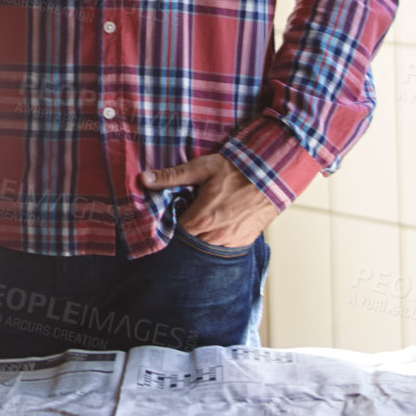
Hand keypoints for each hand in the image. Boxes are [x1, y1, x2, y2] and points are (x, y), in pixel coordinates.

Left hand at [140, 152, 277, 247]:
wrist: (271, 176)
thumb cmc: (236, 170)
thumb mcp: (202, 168)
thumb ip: (172, 176)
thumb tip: (144, 179)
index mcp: (202, 219)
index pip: (174, 233)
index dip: (169, 224)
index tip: (171, 213)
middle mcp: (215, 236)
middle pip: (188, 242)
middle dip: (184, 230)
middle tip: (187, 212)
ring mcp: (230, 242)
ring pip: (205, 247)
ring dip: (200, 236)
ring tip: (203, 216)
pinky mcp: (242, 243)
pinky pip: (222, 247)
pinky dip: (216, 238)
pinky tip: (218, 222)